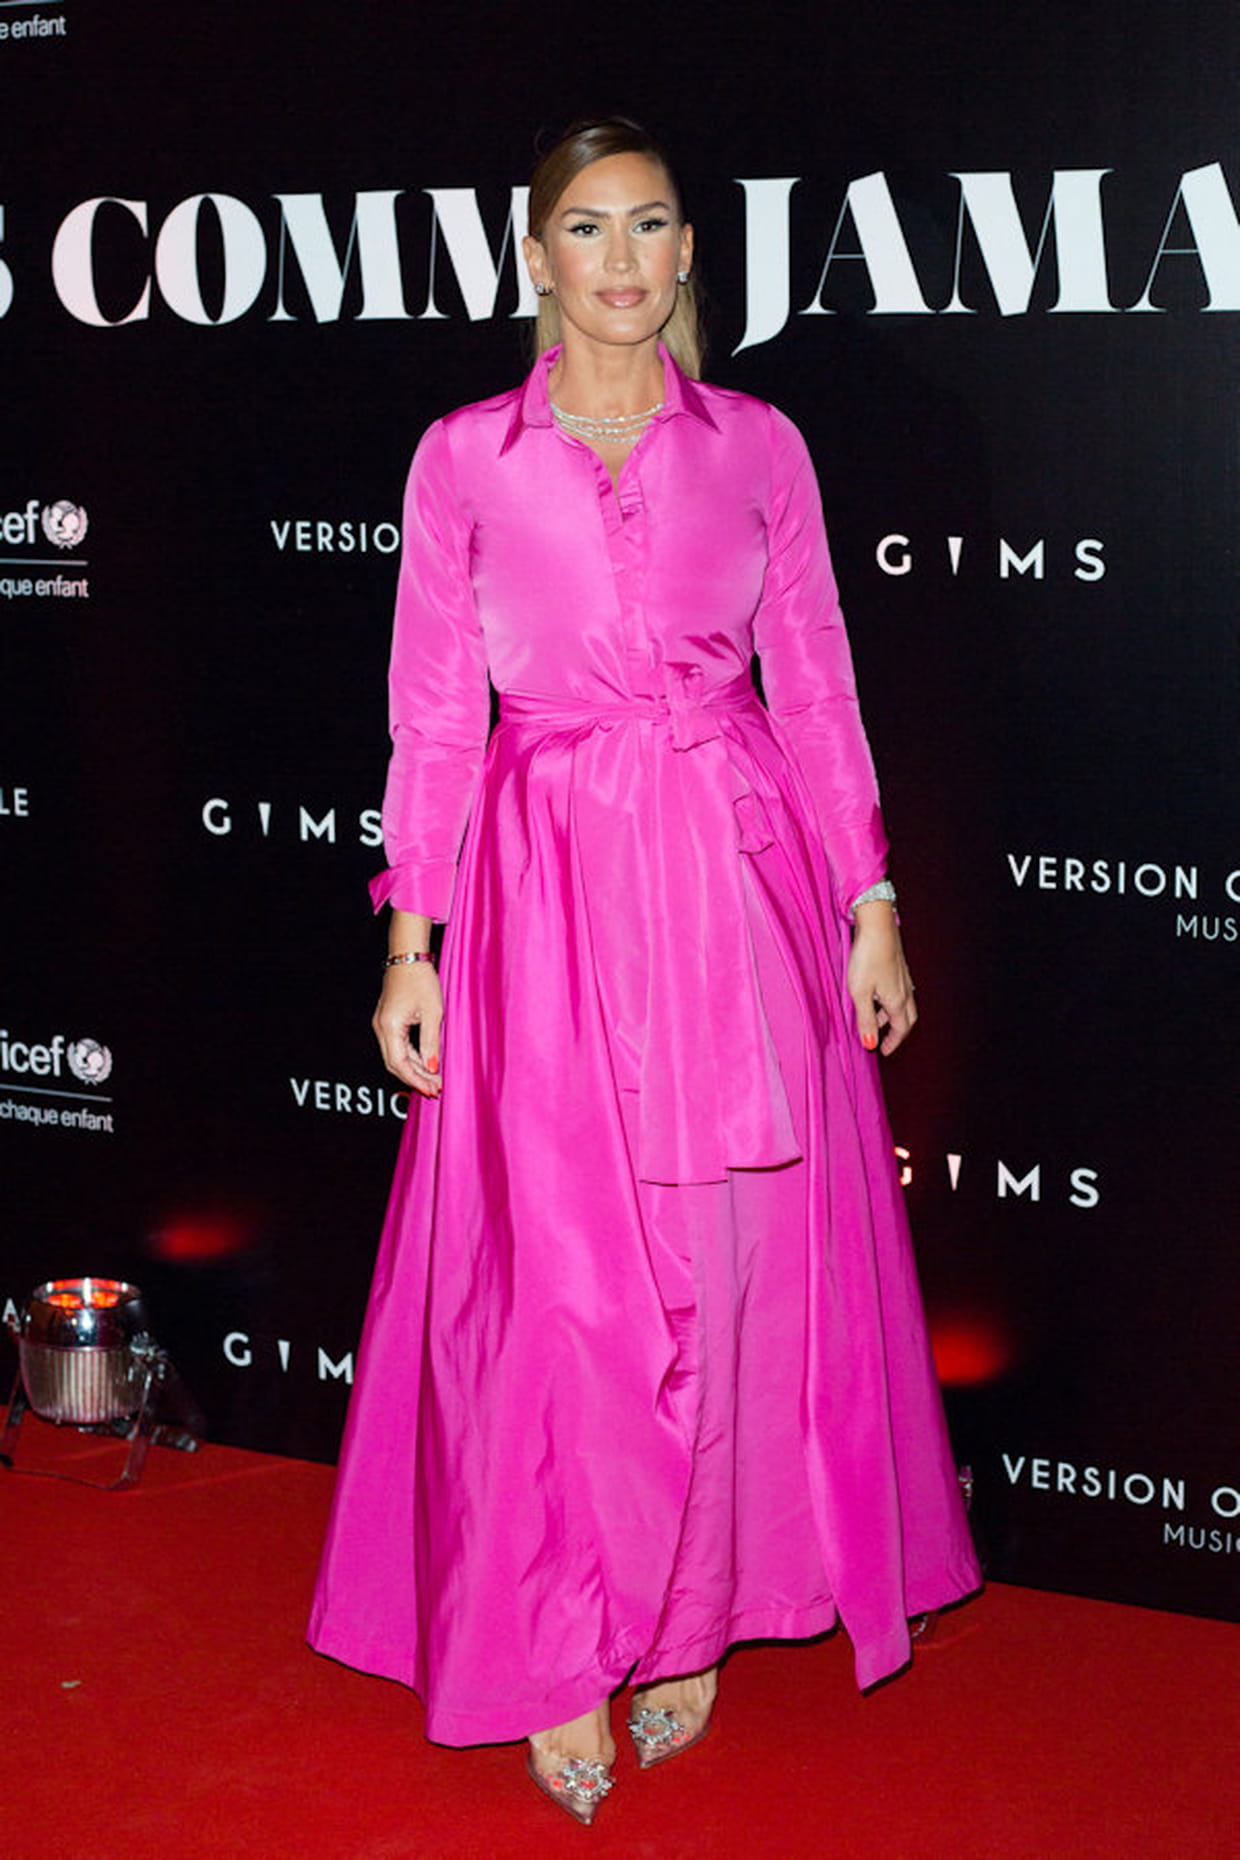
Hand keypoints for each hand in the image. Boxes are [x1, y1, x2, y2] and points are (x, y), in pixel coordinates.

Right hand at [372, 962, 443, 1095]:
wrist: (409, 956)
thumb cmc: (421, 980)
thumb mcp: (433, 1013)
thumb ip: (431, 1043)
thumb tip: (431, 1068)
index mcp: (389, 1027)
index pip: (400, 1064)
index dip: (416, 1080)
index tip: (432, 1089)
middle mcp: (381, 1028)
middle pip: (395, 1064)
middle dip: (415, 1079)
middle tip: (435, 1089)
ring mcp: (382, 1025)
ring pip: (396, 1056)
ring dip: (414, 1069)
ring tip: (434, 1080)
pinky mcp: (388, 1022)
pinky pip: (398, 1046)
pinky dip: (412, 1057)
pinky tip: (427, 1064)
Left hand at [847, 904, 916, 1055]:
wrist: (878, 926)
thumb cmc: (867, 958)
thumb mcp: (861, 993)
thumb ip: (866, 1020)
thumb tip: (870, 1044)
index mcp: (898, 1001)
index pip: (900, 1029)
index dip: (892, 1042)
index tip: (884, 1051)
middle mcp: (905, 990)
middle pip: (906, 1018)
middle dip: (897, 1031)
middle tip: (885, 1039)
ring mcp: (903, 977)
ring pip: (903, 1003)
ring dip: (891, 1014)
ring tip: (875, 1018)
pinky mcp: (898, 965)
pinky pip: (899, 990)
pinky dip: (890, 999)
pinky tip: (878, 993)